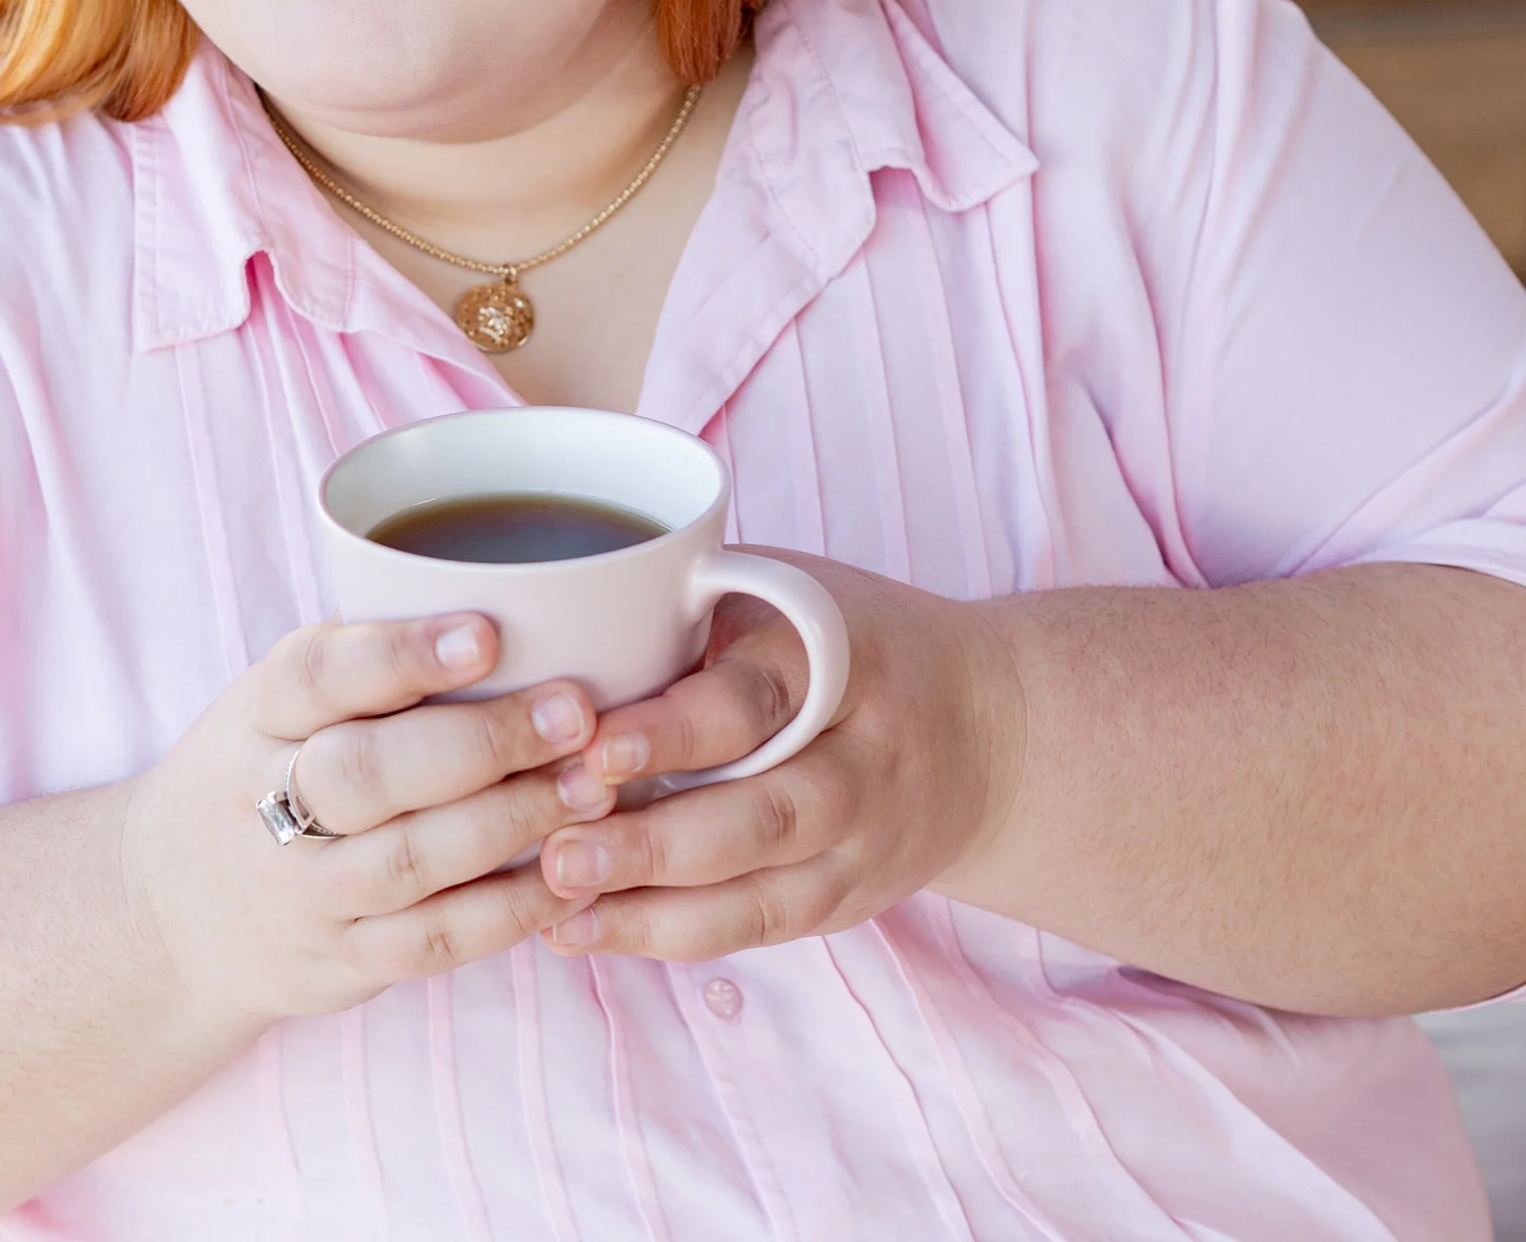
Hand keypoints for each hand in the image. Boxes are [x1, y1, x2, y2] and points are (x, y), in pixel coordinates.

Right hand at [113, 615, 617, 1034]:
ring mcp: (304, 892)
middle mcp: (266, 804)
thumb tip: (510, 594)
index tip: (487, 633)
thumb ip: (363, 660)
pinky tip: (574, 875)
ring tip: (594, 788)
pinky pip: (436, 939)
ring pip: (413, 860)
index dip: (401, 654)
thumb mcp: (274, 706)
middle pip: (369, 773)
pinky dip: (514, 910)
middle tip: (575, 714)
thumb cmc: (258, 775)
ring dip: (514, 822)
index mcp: (256, 716)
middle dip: (484, 743)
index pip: (317, 675)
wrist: (172, 912)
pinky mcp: (344, 960)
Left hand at [527, 551, 1021, 961]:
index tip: (593, 747)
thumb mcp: (784, 590)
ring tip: (558, 909)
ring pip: (763, 890)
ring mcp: (866, 842)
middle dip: (654, 844)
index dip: (675, 730)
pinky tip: (587, 932)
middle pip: (764, 814)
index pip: (755, 700)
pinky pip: (759, 926)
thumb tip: (535, 618)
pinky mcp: (850, 899)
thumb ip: (686, 602)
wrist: (989, 729)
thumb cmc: (840, 640)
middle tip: (555, 853)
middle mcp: (864, 759)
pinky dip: (672, 935)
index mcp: (837, 660)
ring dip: (653, 908)